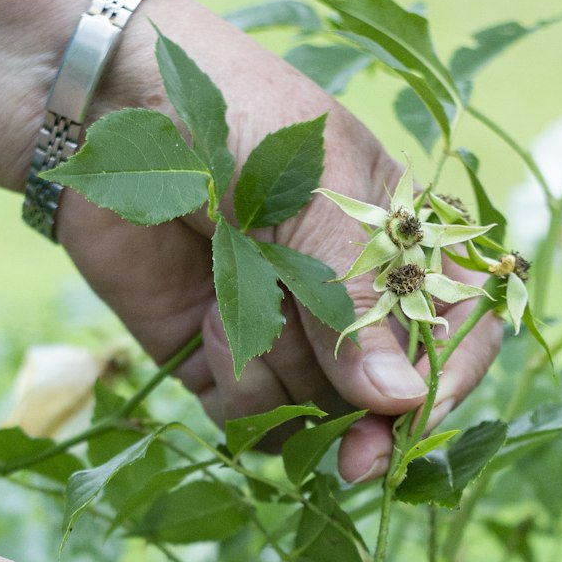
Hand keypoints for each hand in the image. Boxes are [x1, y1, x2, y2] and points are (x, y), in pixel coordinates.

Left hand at [59, 0, 501, 481]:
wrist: (107, 103)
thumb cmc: (233, 118)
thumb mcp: (314, 192)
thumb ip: (357, 299)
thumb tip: (403, 400)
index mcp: (395, 242)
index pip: (454, 327)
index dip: (447, 378)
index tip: (416, 416)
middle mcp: (347, 298)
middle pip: (384, 394)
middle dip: (367, 423)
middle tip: (357, 458)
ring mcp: (284, 333)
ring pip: (315, 411)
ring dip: (285, 377)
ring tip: (240, 300)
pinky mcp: (222, 360)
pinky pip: (252, 418)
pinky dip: (238, 389)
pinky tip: (209, 321)